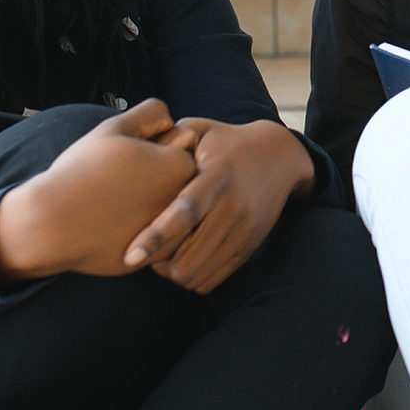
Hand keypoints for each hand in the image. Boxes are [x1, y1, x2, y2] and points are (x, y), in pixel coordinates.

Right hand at [0, 99, 198, 284]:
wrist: (52, 225)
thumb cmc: (81, 172)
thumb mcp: (115, 128)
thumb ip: (150, 113)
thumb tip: (170, 120)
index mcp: (181, 165)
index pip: (180, 144)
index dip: (151, 146)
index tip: (126, 159)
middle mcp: (187, 201)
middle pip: (177, 177)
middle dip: (155, 175)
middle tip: (118, 183)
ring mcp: (176, 232)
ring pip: (168, 206)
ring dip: (151, 203)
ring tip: (115, 203)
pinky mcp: (160, 256)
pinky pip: (157, 234)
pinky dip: (142, 229)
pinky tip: (115, 224)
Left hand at [122, 117, 316, 294]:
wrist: (279, 157)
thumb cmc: (226, 142)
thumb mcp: (200, 129)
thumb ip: (167, 139)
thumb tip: (133, 153)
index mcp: (216, 177)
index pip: (186, 212)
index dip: (156, 236)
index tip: (130, 256)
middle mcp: (233, 208)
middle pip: (189, 258)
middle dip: (158, 265)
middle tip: (142, 254)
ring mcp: (244, 231)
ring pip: (198, 274)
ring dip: (173, 274)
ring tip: (161, 259)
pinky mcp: (249, 246)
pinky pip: (213, 280)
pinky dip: (192, 279)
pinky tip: (182, 261)